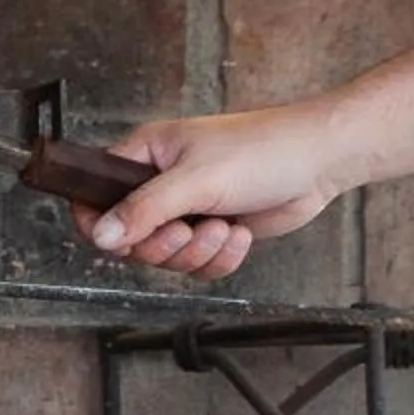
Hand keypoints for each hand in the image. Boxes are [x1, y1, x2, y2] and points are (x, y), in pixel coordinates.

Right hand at [71, 105, 342, 281]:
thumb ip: (144, 210)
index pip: (95, 194)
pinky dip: (220, 258)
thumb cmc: (262, 149)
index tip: (119, 241)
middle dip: (165, 244)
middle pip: (132, 239)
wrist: (318, 161)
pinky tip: (239, 233)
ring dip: (198, 252)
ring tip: (224, 227)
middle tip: (187, 230)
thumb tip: (101, 235)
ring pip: (167, 257)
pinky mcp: (214, 230)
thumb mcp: (195, 180)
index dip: (100, 224)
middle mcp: (160, 183)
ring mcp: (188, 209)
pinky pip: (199, 264)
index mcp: (145, 156)